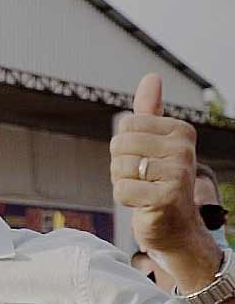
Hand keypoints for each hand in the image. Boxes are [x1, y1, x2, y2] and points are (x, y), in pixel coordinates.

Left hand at [111, 74, 219, 287]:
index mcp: (181, 130)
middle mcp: (183, 149)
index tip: (145, 160)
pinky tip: (142, 203)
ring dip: (122, 182)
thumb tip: (151, 77)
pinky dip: (124, 199)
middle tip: (141, 179)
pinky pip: (120, 190)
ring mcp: (177, 174)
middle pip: (119, 144)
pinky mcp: (164, 198)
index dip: (125, 146)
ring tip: (142, 190)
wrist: (175, 226)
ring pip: (119, 167)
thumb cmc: (159, 182)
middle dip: (120, 165)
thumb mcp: (155, 143)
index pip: (126, 124)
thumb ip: (150, 111)